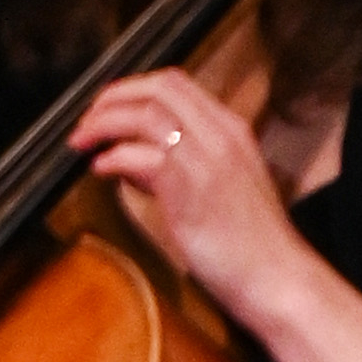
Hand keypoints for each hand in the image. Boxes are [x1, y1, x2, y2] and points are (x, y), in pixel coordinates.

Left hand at [71, 67, 305, 313]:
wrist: (279, 278)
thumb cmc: (249, 244)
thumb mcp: (218, 189)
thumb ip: (177, 166)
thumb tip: (129, 158)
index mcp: (232, 131)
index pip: (176, 84)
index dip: (132, 89)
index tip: (106, 105)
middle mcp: (222, 135)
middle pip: (159, 88)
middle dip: (114, 97)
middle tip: (87, 120)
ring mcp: (209, 158)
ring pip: (147, 115)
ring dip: (105, 123)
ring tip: (83, 141)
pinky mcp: (193, 187)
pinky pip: (142, 156)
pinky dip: (114, 157)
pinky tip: (101, 170)